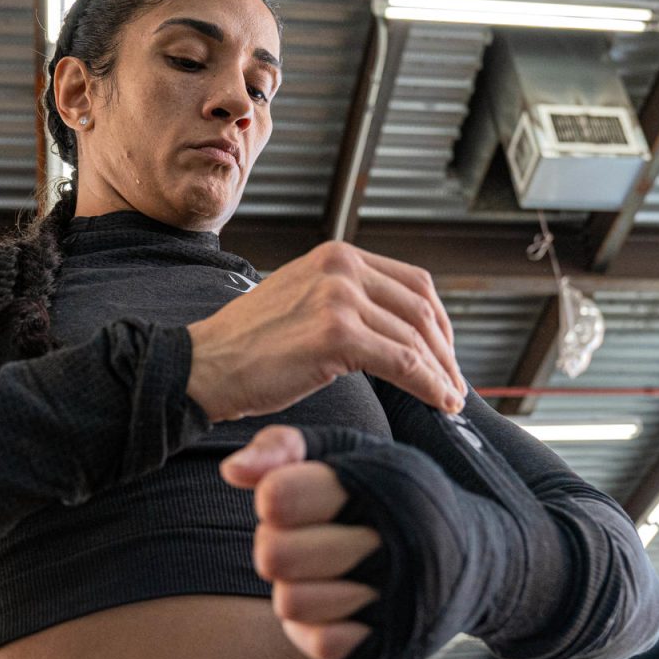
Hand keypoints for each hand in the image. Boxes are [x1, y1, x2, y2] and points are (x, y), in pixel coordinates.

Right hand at [185, 240, 465, 422]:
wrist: (204, 366)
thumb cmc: (248, 347)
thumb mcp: (301, 300)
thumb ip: (344, 300)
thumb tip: (392, 325)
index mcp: (336, 255)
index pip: (413, 282)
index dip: (439, 322)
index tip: (445, 353)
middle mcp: (340, 267)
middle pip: (421, 308)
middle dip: (445, 350)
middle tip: (454, 382)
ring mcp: (338, 297)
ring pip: (415, 337)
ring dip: (441, 373)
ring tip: (450, 398)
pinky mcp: (336, 334)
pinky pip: (403, 362)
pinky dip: (429, 385)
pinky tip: (440, 402)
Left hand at [221, 425, 381, 658]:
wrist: (475, 559)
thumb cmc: (392, 495)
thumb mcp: (348, 451)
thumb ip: (285, 447)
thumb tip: (231, 471)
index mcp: (382, 483)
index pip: (278, 497)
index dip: (273, 498)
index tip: (291, 498)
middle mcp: (396, 541)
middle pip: (274, 555)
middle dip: (276, 544)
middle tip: (303, 537)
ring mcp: (397, 597)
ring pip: (290, 602)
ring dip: (296, 586)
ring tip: (323, 570)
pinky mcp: (391, 644)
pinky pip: (320, 643)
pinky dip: (319, 624)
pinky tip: (339, 600)